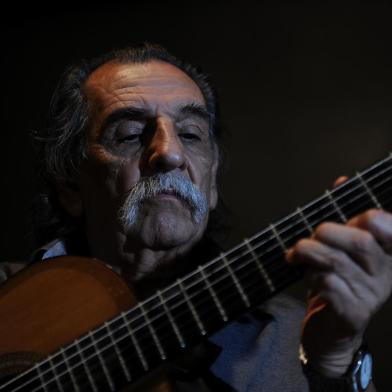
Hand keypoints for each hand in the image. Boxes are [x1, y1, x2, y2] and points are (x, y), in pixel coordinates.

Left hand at [287, 208, 391, 376]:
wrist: (330, 332)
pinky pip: (327, 285)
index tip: (354, 217)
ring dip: (309, 253)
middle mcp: (383, 274)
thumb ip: (342, 217)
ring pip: (337, 262)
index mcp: (384, 254)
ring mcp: (370, 296)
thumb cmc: (334, 283)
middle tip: (307, 239)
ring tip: (295, 255)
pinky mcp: (351, 313)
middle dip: (326, 232)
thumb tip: (341, 181)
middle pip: (360, 241)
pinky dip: (310, 277)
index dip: (373, 217)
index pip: (389, 228)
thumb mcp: (340, 250)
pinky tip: (307, 279)